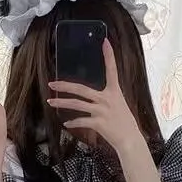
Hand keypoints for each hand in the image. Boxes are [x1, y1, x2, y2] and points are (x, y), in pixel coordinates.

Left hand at [46, 39, 143, 154]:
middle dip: (65, 86)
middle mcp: (107, 99)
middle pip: (82, 89)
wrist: (130, 140)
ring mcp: (102, 111)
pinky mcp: (99, 123)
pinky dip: (73, 123)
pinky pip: (81, 121)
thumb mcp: (119, 105)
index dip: (109, 55)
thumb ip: (107, 98)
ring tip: (51, 102)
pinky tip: (66, 124)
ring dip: (62, 103)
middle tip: (52, 83)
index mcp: (114, 92)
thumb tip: (94, 96)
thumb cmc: (124, 123)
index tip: (105, 42)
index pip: (112, 69)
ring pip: (77, 104)